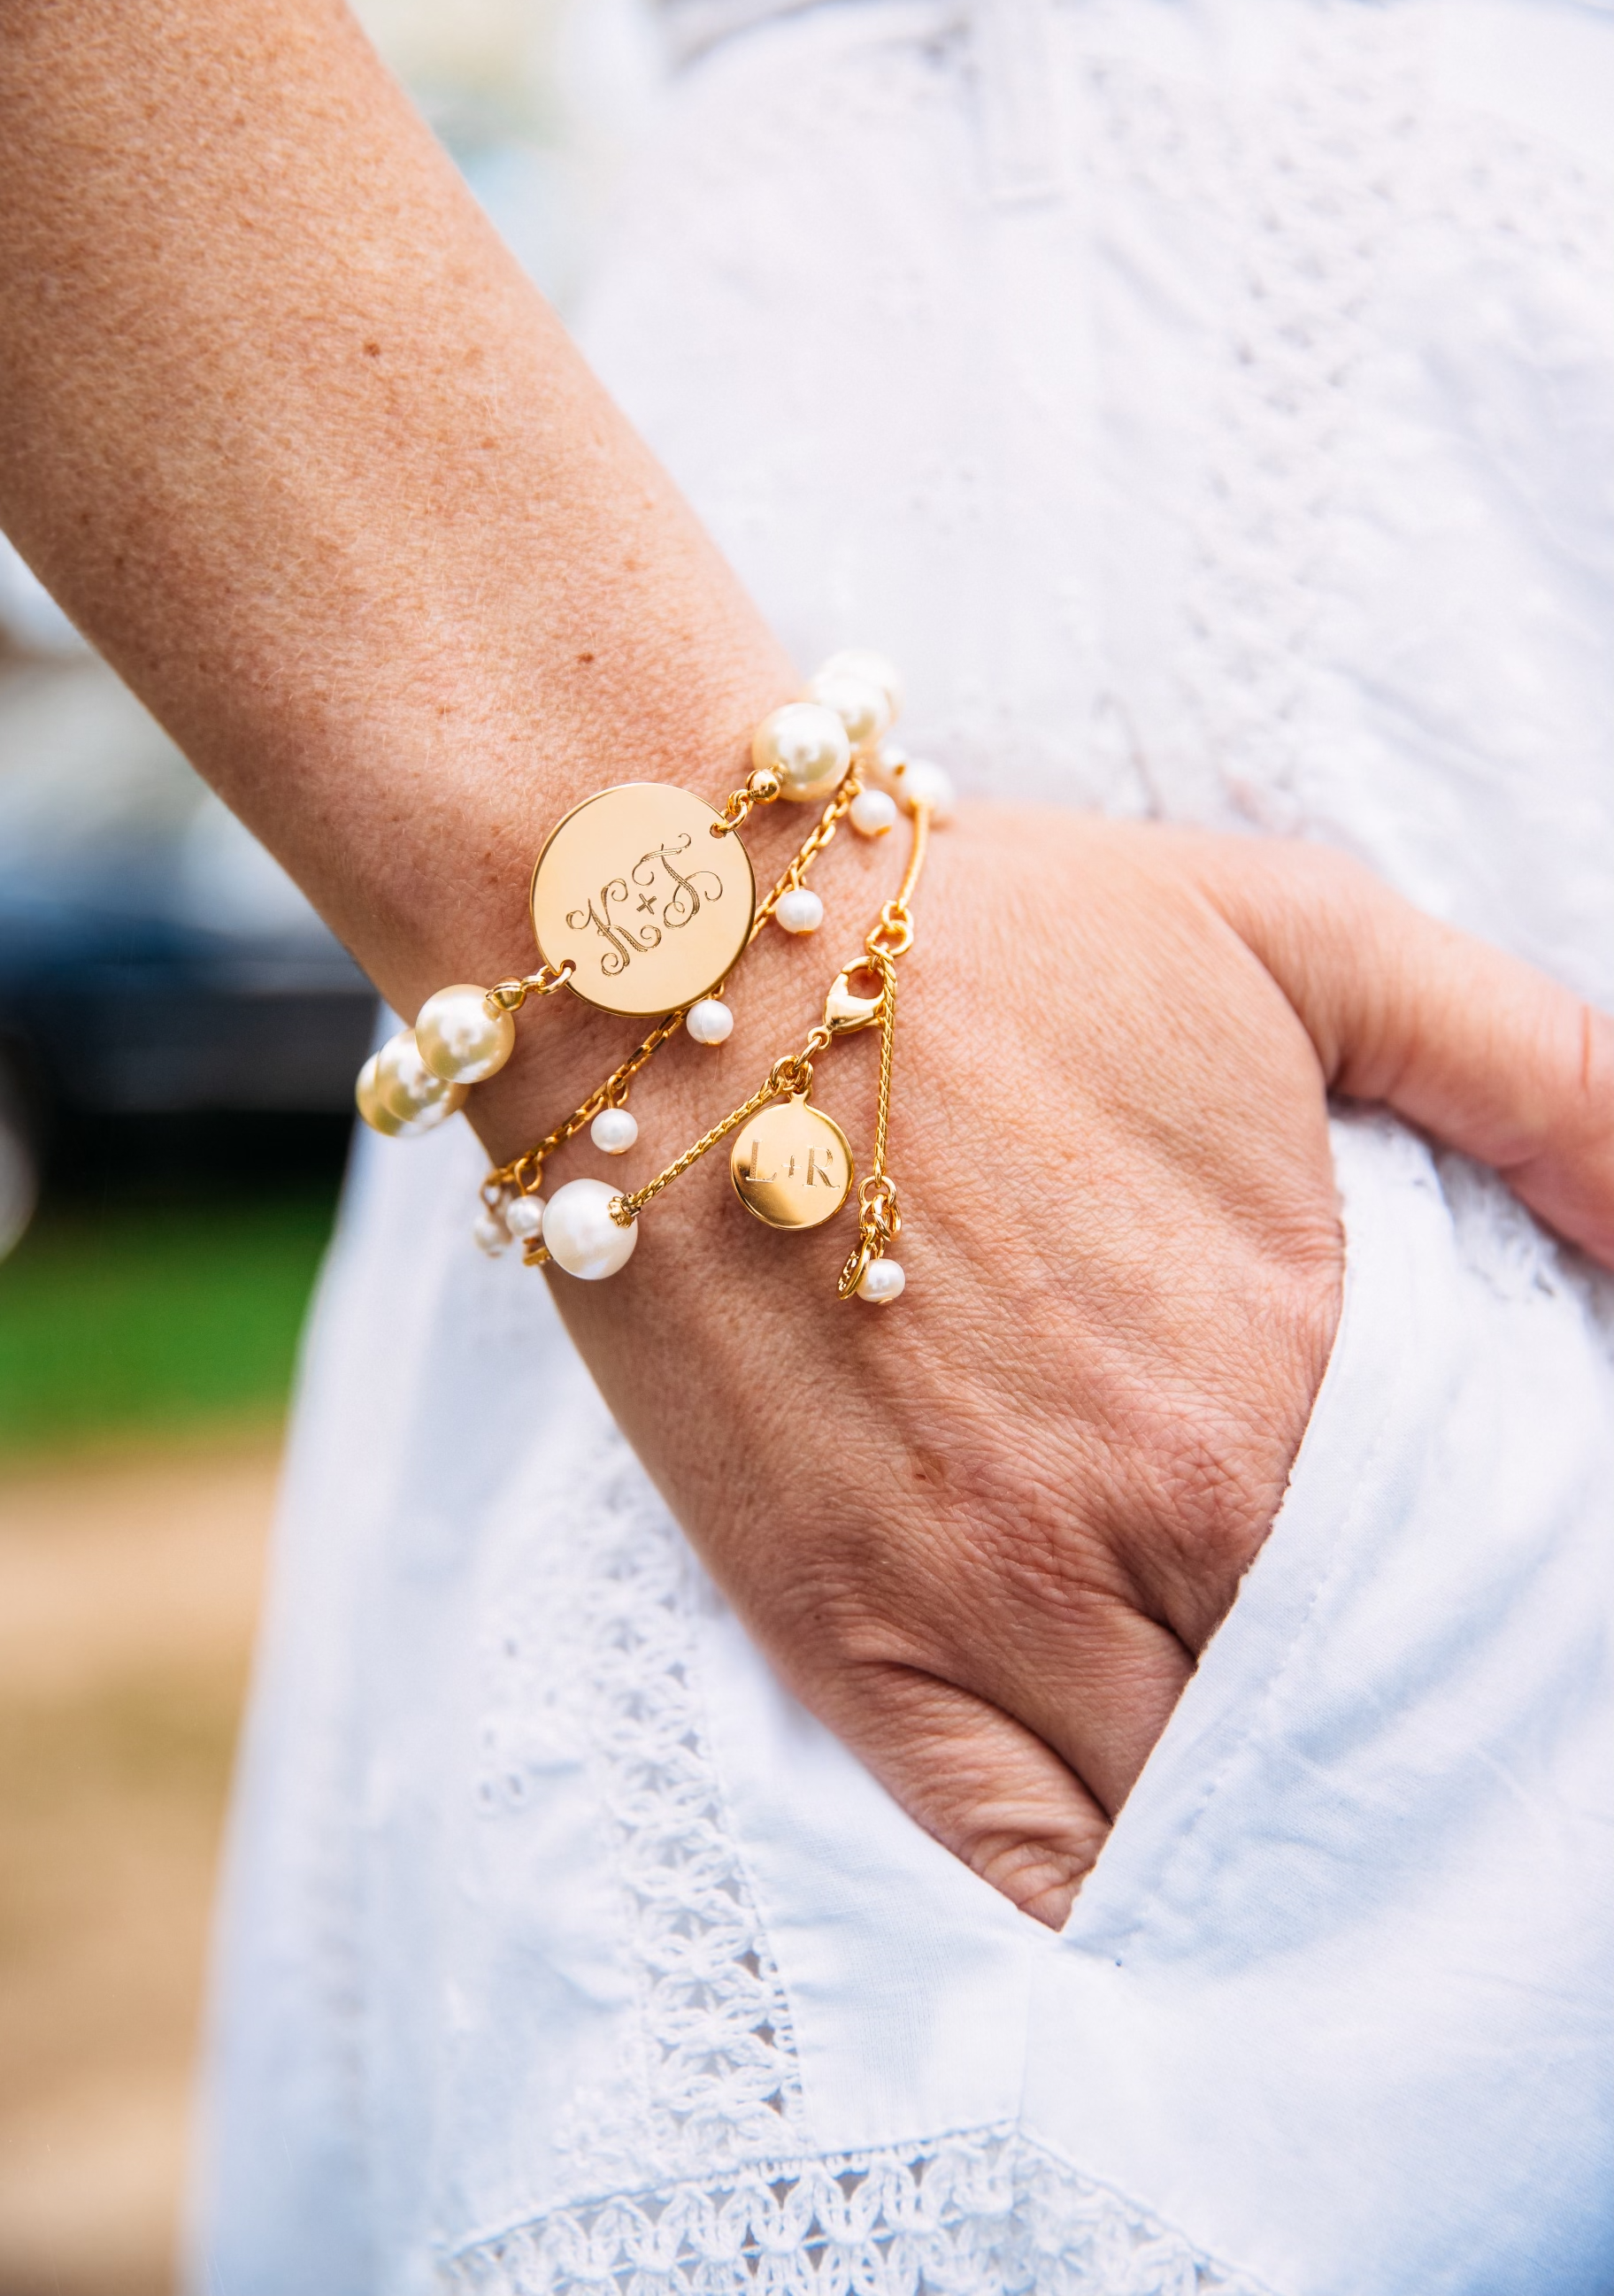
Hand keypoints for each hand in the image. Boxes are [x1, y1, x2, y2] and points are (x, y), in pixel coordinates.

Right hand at [525, 808, 1613, 1926]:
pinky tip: (1155, 1898)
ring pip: (1191, 1818)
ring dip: (1258, 1829)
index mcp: (1292, 1361)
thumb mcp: (1307, 936)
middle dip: (1382, 1736)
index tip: (1490, 1629)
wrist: (685, 956)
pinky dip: (1100, 1912)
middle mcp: (1156, 1512)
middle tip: (1396, 1726)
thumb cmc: (999, 936)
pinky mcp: (839, 1632)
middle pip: (1336, 1723)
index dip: (1494, 1632)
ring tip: (1290, 1808)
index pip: (1467, 1594)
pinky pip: (1005, 1859)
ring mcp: (984, 1593)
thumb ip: (1542, 1072)